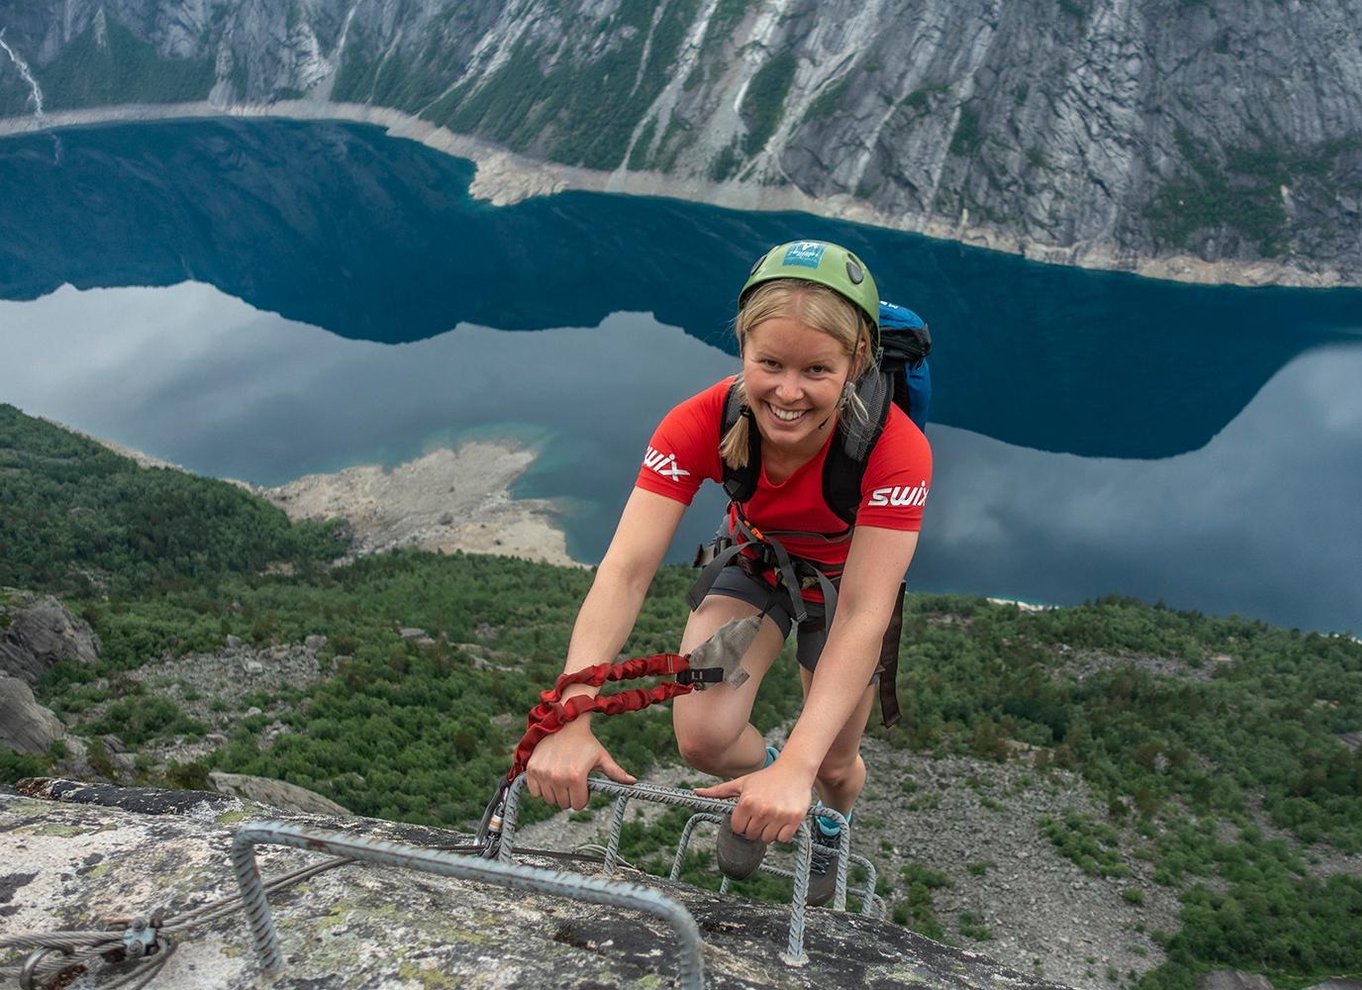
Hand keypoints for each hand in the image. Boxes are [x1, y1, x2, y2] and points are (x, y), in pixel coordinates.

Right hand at [525, 722, 635, 809]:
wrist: (565, 722)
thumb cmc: (586, 741)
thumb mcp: (601, 756)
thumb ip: (616, 772)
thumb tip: (633, 782)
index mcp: (576, 777)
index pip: (577, 805)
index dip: (582, 797)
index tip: (583, 784)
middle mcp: (557, 777)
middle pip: (563, 804)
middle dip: (569, 795)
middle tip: (572, 779)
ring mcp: (543, 773)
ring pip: (549, 800)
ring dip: (556, 792)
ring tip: (561, 775)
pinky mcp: (531, 769)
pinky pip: (535, 792)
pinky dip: (541, 788)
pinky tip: (549, 775)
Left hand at [694, 764, 812, 843]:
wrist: (793, 770)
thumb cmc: (765, 777)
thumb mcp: (740, 783)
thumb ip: (718, 791)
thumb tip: (695, 792)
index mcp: (746, 802)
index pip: (737, 829)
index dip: (742, 823)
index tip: (748, 814)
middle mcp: (762, 810)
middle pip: (751, 836)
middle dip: (755, 827)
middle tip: (761, 814)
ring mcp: (779, 815)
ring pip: (767, 839)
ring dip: (768, 831)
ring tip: (772, 816)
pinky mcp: (794, 819)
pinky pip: (783, 839)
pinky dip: (782, 833)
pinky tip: (782, 818)